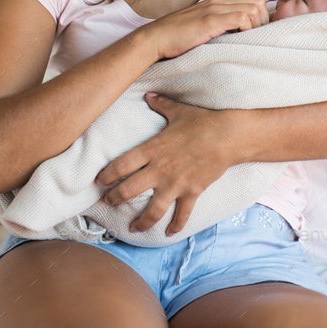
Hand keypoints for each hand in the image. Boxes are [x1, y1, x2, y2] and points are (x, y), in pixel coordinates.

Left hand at [95, 93, 233, 235]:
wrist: (228, 136)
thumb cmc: (202, 121)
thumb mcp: (178, 110)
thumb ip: (160, 104)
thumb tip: (148, 94)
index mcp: (153, 149)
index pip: (122, 165)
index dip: (107, 175)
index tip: (98, 182)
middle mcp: (160, 169)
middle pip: (130, 189)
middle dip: (115, 198)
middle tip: (107, 202)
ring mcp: (176, 183)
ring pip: (152, 209)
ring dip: (141, 221)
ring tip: (132, 228)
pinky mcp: (192, 192)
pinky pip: (181, 214)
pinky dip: (175, 225)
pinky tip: (169, 233)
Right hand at [137, 0, 284, 59]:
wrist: (155, 39)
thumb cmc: (176, 39)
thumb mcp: (202, 29)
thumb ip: (220, 26)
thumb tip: (236, 34)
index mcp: (217, 2)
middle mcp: (219, 2)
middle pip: (257, 1)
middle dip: (267, 16)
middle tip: (264, 34)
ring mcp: (215, 9)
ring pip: (253, 8)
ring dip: (258, 24)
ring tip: (250, 39)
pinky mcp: (212, 20)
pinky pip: (242, 18)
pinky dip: (248, 28)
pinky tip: (241, 38)